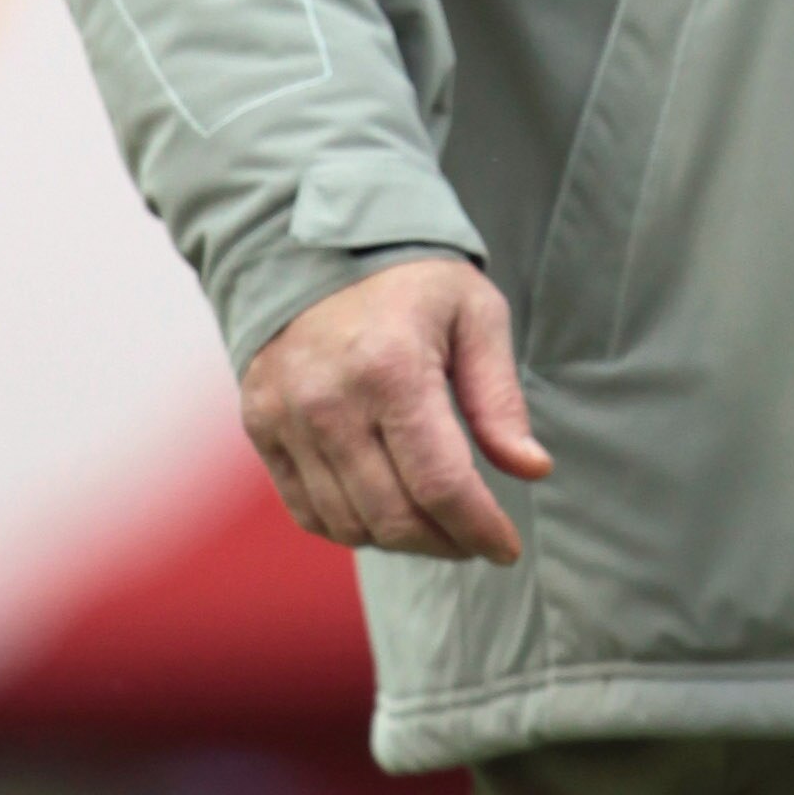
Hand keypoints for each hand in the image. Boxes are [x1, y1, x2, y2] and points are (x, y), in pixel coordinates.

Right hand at [240, 260, 551, 565]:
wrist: (314, 245)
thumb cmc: (411, 282)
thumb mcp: (475, 315)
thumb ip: (500, 398)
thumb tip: (532, 469)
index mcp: (390, 368)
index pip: (440, 483)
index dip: (480, 528)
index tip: (507, 548)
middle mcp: (329, 401)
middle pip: (393, 516)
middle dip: (446, 543)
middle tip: (476, 539)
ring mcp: (286, 418)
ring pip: (349, 525)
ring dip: (400, 541)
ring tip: (436, 524)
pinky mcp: (260, 426)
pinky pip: (307, 511)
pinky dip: (350, 528)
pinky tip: (385, 512)